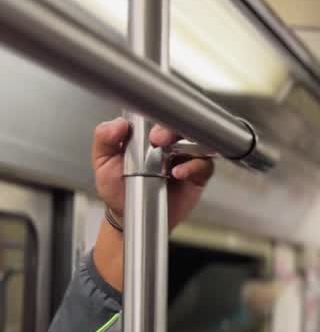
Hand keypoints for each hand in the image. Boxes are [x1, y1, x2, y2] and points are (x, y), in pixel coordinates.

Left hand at [91, 118, 213, 228]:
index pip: (160, 117)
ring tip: (170, 161)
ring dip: (187, 147)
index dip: (159, 117)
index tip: (148, 129)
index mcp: (148, 135)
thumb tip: (119, 124)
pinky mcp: (197, 175)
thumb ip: (104, 138)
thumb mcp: (102, 160)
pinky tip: (179, 173)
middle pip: (182, 126)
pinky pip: (204, 165)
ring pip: (198, 142)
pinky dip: (194, 167)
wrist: (129, 215)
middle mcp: (169, 144)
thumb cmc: (117, 188)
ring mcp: (185, 158)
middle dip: (172, 130)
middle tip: (158, 139)